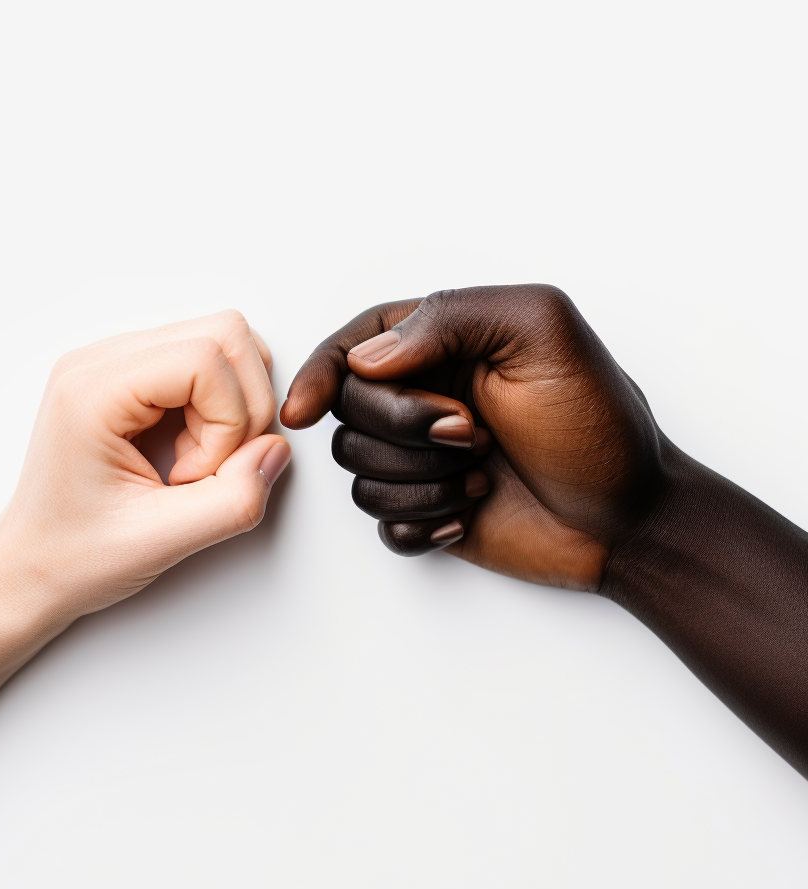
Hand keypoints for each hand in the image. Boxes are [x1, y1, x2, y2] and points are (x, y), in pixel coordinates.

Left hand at [0, 309, 290, 619]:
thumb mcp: (161, 543)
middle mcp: (100, 361)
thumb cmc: (73, 555)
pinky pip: (204, 365)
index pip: (207, 355)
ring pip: (220, 344)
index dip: (229, 420)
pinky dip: (216, 409)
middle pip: (223, 334)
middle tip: (205, 465)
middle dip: (239, 406)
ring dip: (230, 407)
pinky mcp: (132, 377)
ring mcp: (115, 363)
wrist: (31, 567)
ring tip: (193, 459)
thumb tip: (275, 452)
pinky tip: (186, 450)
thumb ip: (233, 500)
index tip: (197, 474)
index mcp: (93, 390)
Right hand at [280, 285, 660, 590]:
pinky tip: (469, 514)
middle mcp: (425, 397)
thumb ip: (451, 317)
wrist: (631, 518)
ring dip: (422, 480)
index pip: (354, 346)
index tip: (306, 408)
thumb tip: (366, 360)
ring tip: (483, 474)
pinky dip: (421, 523)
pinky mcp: (428, 510)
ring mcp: (423, 457)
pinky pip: (382, 523)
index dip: (321, 374)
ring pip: (358, 471)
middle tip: (473, 435)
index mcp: (444, 345)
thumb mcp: (542, 333)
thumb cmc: (599, 424)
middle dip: (406, 430)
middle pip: (350, 412)